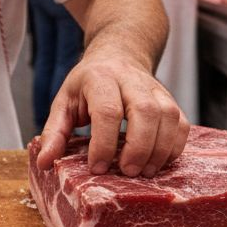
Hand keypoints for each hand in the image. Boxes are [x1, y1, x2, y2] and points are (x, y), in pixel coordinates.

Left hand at [35, 50, 188, 177]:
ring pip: (168, 117)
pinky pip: (181, 124)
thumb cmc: (88, 85)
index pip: (107, 111)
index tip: (98, 167)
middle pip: (145, 112)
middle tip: (127, 172)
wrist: (119, 54)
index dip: (104, 143)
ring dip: (159, 150)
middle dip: (138, 147)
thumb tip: (44, 163)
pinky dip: (174, 147)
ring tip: (144, 172)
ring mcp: (156, 89)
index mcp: (100, 79)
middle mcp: (131, 81)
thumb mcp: (64, 103)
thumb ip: (54, 133)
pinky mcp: (170, 101)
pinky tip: (159, 162)